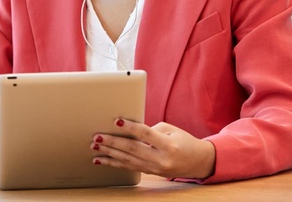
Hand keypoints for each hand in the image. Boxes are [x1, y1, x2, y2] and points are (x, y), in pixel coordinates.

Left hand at [91, 119, 215, 179]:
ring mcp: (155, 168)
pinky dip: (114, 163)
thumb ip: (150, 129)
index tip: (116, 121)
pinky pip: (129, 167)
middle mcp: (160, 159)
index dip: (130, 127)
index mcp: (168, 145)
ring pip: (128, 160)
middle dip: (113, 142)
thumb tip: (129, 130)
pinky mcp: (150, 173)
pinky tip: (102, 160)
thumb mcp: (171, 129)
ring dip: (109, 153)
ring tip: (95, 147)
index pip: (146, 134)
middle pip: (133, 149)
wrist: (198, 162)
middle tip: (98, 136)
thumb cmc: (184, 140)